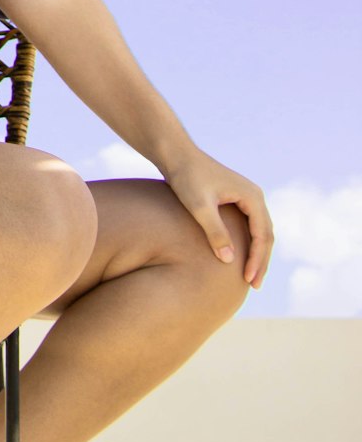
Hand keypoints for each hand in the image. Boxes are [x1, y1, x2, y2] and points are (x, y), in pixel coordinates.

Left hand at [161, 148, 273, 288]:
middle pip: (266, 235)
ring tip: (250, 277)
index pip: (262, 236)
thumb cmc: (186, 178)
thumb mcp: (199, 207)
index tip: (248, 281)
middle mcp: (254, 196)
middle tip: (253, 286)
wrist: (176, 155)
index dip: (257, 260)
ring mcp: (246, 197)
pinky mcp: (235, 199)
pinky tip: (239, 258)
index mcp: (252, 197)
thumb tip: (230, 260)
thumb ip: (215, 232)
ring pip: (259, 232)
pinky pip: (249, 226)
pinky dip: (249, 244)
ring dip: (257, 254)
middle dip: (261, 261)